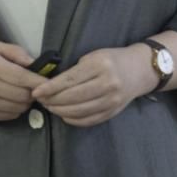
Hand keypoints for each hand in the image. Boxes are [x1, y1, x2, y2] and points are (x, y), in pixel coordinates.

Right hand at [0, 42, 46, 121]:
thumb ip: (16, 53)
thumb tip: (35, 64)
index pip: (22, 77)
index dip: (39, 82)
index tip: (50, 83)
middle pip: (23, 96)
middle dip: (33, 92)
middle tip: (33, 87)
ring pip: (18, 108)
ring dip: (26, 102)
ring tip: (22, 93)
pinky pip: (9, 116)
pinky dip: (16, 109)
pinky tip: (11, 100)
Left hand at [31, 45, 153, 126]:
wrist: (139, 70)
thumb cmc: (112, 59)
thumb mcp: (94, 56)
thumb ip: (76, 70)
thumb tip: (51, 85)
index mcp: (100, 65)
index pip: (69, 80)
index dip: (50, 88)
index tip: (36, 92)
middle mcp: (107, 84)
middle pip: (73, 97)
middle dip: (53, 101)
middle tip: (41, 100)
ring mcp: (112, 100)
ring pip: (79, 111)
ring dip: (60, 111)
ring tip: (50, 107)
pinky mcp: (113, 112)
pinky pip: (89, 120)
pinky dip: (74, 120)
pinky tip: (64, 115)